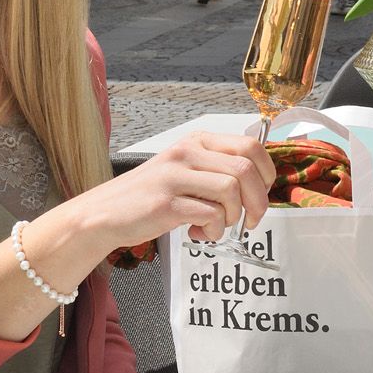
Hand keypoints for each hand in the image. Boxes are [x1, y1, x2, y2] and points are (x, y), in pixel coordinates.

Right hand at [75, 132, 272, 246]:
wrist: (105, 212)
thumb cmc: (150, 195)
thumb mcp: (185, 169)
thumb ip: (217, 169)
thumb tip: (260, 185)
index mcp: (196, 141)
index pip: (251, 146)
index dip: (266, 174)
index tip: (260, 194)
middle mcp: (186, 152)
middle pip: (246, 169)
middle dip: (257, 201)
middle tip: (249, 220)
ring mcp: (175, 176)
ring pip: (231, 191)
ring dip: (232, 217)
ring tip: (216, 226)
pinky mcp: (166, 203)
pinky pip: (210, 215)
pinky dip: (213, 230)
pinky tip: (198, 232)